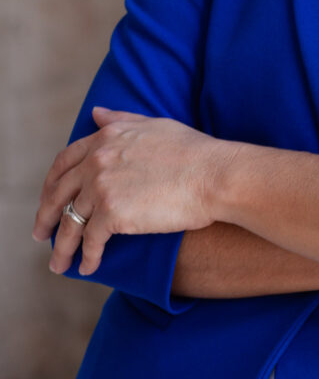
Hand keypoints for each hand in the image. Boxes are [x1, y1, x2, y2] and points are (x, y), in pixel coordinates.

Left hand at [32, 108, 232, 276]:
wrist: (214, 174)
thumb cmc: (193, 151)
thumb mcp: (154, 125)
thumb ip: (121, 119)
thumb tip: (95, 113)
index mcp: (106, 136)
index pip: (64, 162)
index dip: (52, 183)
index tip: (49, 199)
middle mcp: (98, 159)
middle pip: (58, 194)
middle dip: (45, 217)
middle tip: (41, 234)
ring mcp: (103, 186)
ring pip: (70, 222)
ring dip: (62, 247)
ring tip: (60, 263)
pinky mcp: (113, 214)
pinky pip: (90, 241)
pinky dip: (86, 257)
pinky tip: (89, 266)